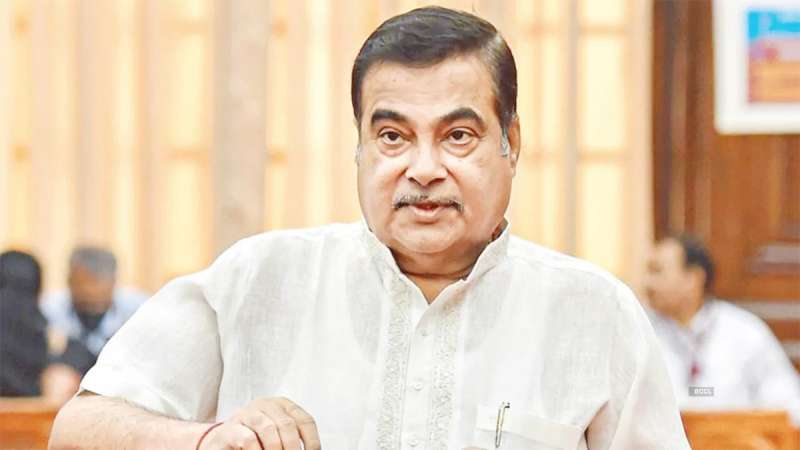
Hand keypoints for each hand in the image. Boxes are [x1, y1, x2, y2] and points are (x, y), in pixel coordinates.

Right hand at [198, 397, 320, 449]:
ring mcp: (246, 413)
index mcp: (282, 405)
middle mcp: (265, 404)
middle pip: (288, 425)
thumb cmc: (256, 441)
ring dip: (275, 449)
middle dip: (292, 448)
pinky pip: (248, 439)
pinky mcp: (229, 428)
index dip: (312, 441)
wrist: (223, 443)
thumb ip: (292, 440)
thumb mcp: (278, 437)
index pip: (305, 420)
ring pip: (268, 428)